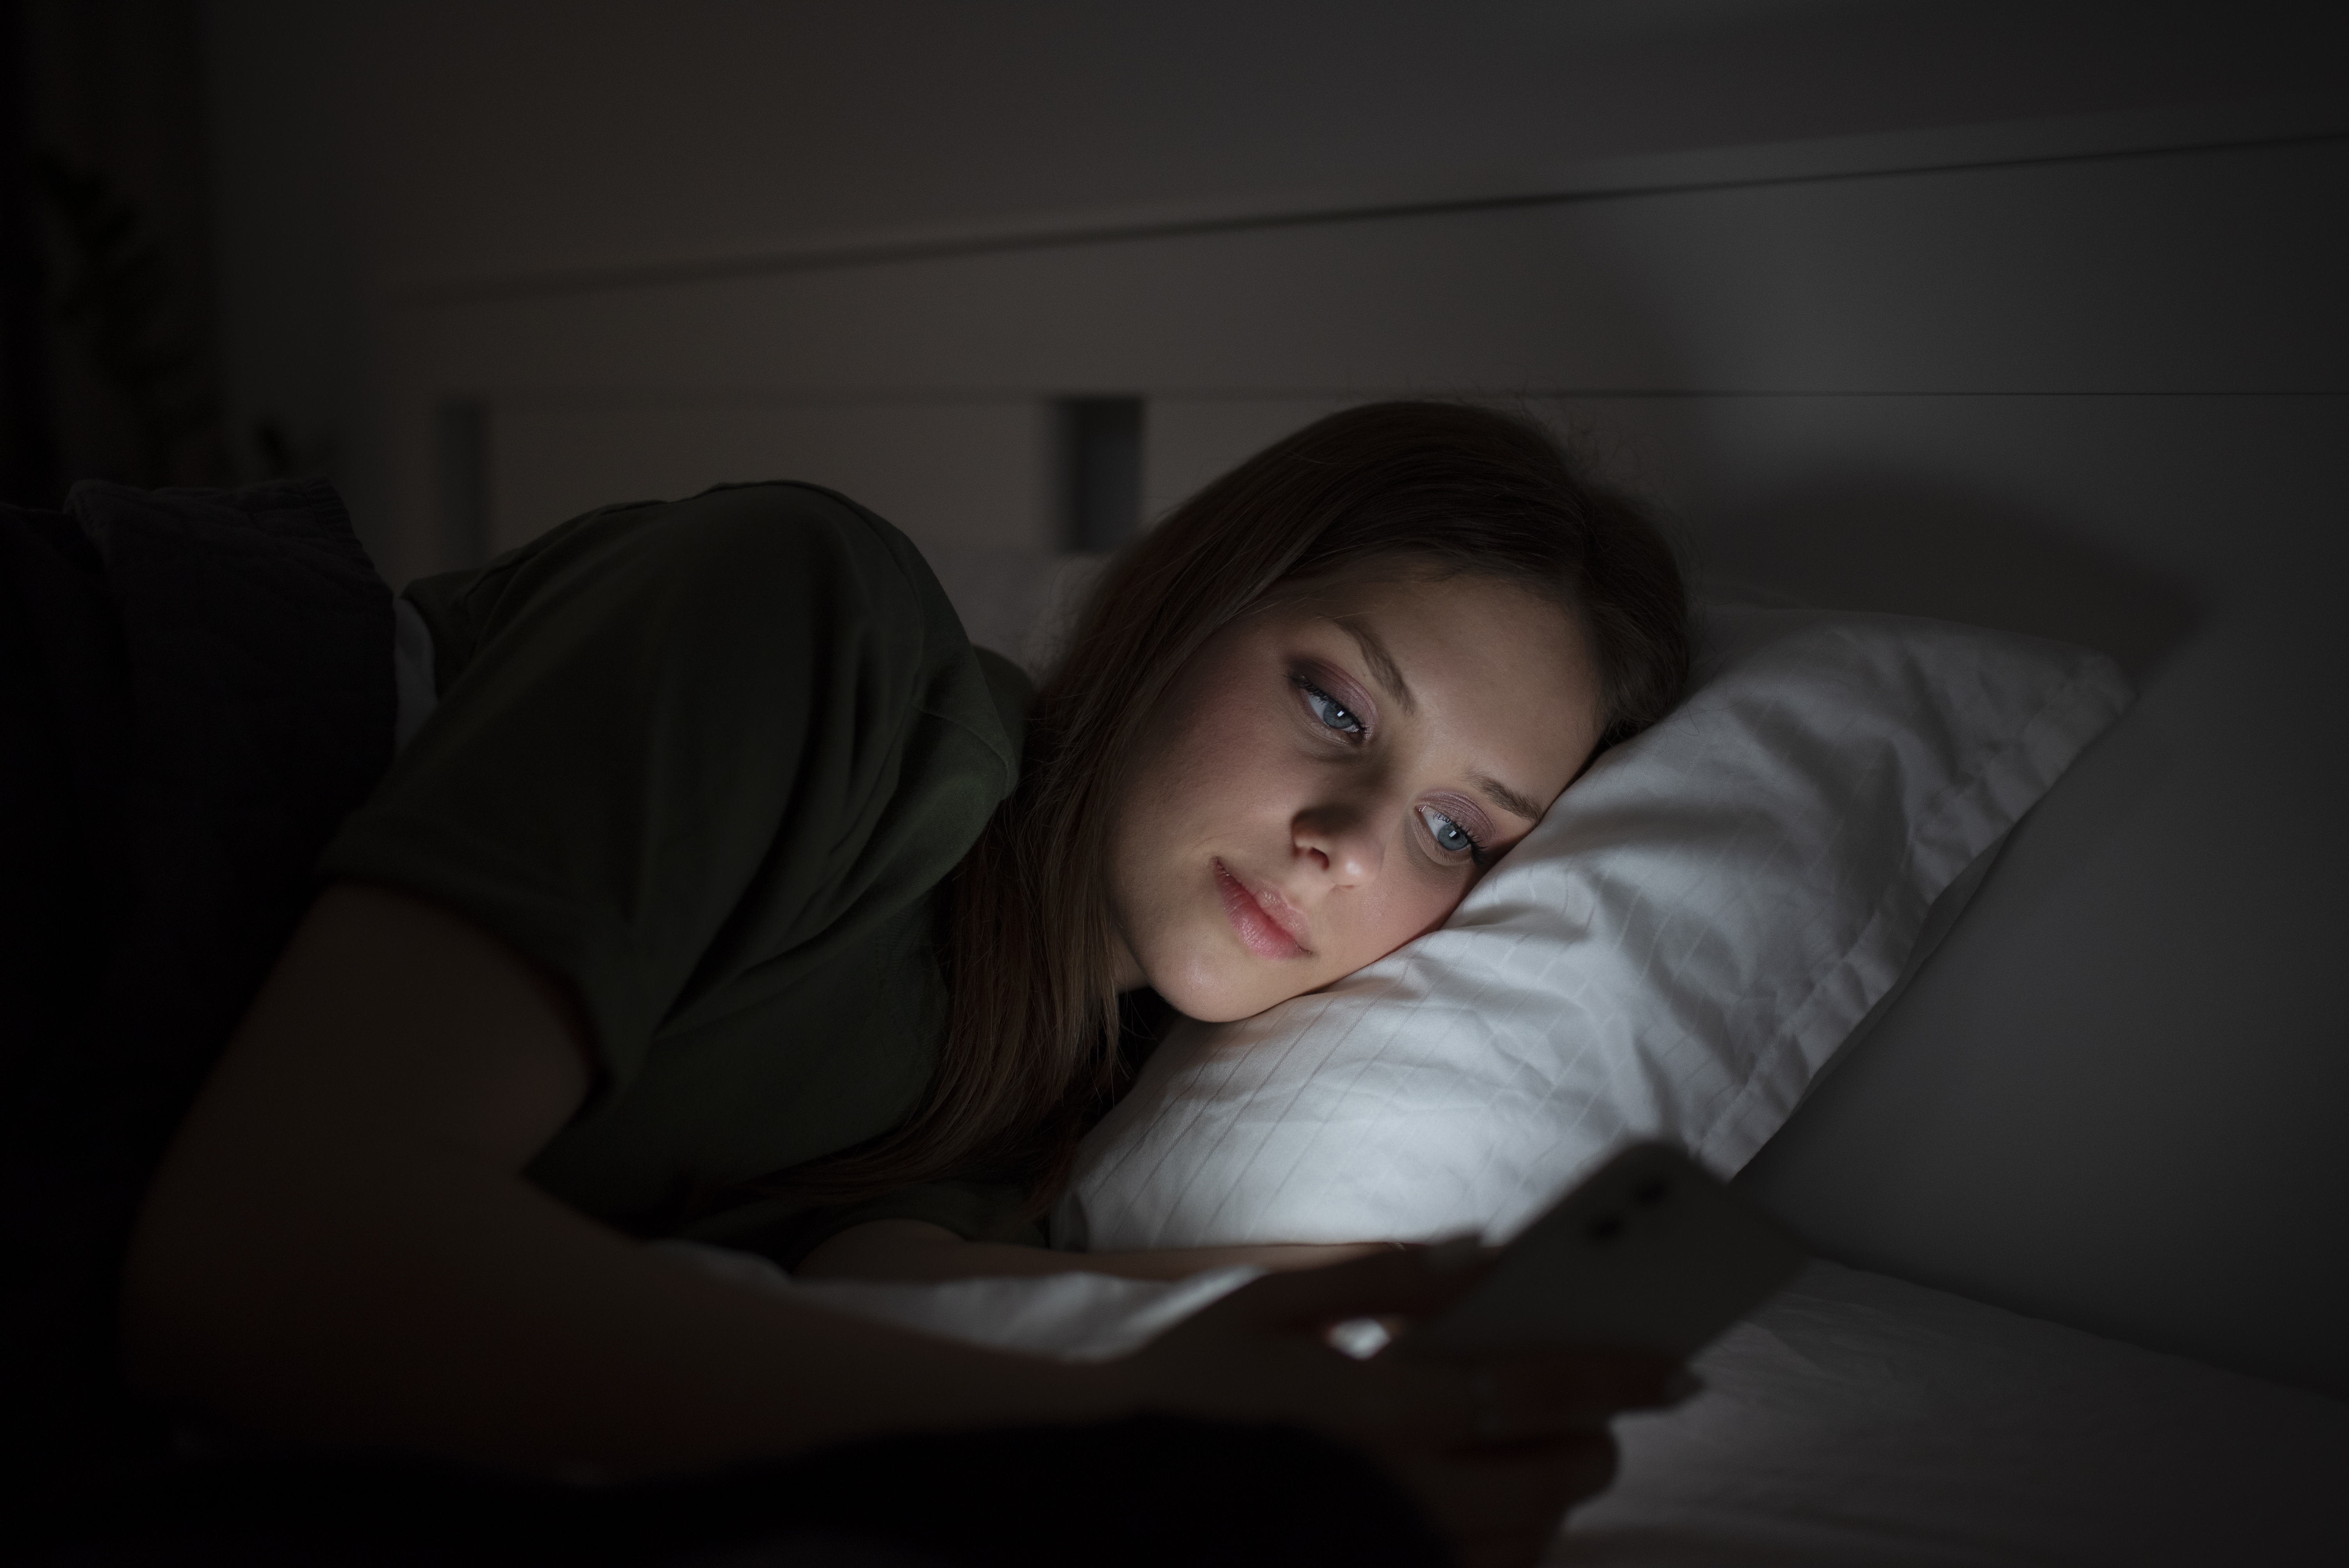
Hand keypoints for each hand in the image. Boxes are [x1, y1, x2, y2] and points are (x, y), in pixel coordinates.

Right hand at [1112, 1247, 1691, 1567]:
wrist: (1103, 1497)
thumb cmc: (1188, 1388)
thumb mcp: (1270, 1304)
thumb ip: (1380, 1276)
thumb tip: (1479, 1253)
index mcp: (1376, 1409)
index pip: (1534, 1389)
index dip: (1618, 1374)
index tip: (1678, 1364)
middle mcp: (1397, 1498)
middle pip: (1551, 1481)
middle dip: (1594, 1442)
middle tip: (1596, 1415)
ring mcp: (1389, 1556)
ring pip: (1525, 1546)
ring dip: (1552, 1501)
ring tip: (1539, 1458)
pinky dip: (1505, 1549)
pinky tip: (1489, 1514)